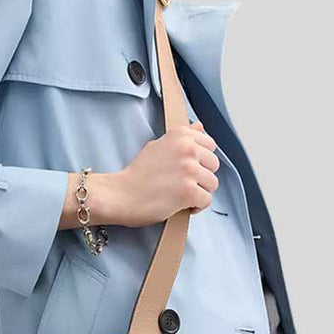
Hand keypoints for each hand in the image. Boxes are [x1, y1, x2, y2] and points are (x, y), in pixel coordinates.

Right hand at [64, 120, 218, 229]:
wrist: (120, 194)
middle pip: (214, 165)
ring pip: (212, 184)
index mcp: (180, 135)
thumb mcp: (158, 146)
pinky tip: (181, 205)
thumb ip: (182, 138)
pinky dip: (196, 206)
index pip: (210, 145)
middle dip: (201, 177)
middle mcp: (187, 149)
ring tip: (180, 195)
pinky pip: (206, 200)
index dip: (200, 160)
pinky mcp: (189, 191)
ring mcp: (189, 170)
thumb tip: (200, 127)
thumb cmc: (137, 174)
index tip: (185, 167)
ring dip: (199, 192)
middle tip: (181, 183)